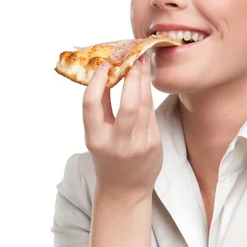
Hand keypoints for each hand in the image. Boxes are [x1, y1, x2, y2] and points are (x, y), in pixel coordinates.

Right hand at [82, 54, 162, 200]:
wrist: (125, 190)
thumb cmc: (107, 158)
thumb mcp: (96, 136)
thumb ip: (100, 108)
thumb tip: (106, 73)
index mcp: (95, 140)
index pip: (91, 104)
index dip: (97, 80)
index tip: (104, 64)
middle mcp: (117, 144)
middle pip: (128, 104)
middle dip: (132, 76)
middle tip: (133, 57)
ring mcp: (139, 145)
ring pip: (144, 106)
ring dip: (143, 81)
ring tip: (142, 63)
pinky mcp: (154, 145)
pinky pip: (151, 114)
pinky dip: (147, 95)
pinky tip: (146, 83)